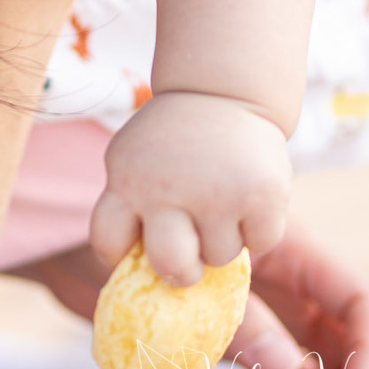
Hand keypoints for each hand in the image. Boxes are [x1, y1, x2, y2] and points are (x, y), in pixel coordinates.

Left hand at [12, 216, 368, 368]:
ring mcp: (286, 314)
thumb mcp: (183, 276)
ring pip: (349, 360)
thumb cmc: (134, 247)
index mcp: (291, 251)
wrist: (87, 252)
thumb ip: (238, 319)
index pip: (363, 302)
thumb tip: (289, 368)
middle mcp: (298, 284)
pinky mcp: (265, 342)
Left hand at [90, 92, 290, 283]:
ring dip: (224, 236)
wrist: (222, 88)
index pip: (107, 240)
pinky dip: (259, 226)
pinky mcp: (261, 194)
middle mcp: (167, 187)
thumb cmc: (173, 139)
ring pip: (220, 257)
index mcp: (126, 178)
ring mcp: (216, 191)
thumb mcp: (135, 162)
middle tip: (192, 247)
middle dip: (183, 268)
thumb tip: (158, 280)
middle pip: (172, 266)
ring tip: (221, 195)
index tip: (138, 244)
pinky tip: (249, 192)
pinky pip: (261, 242)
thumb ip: (136, 211)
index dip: (121, 254)